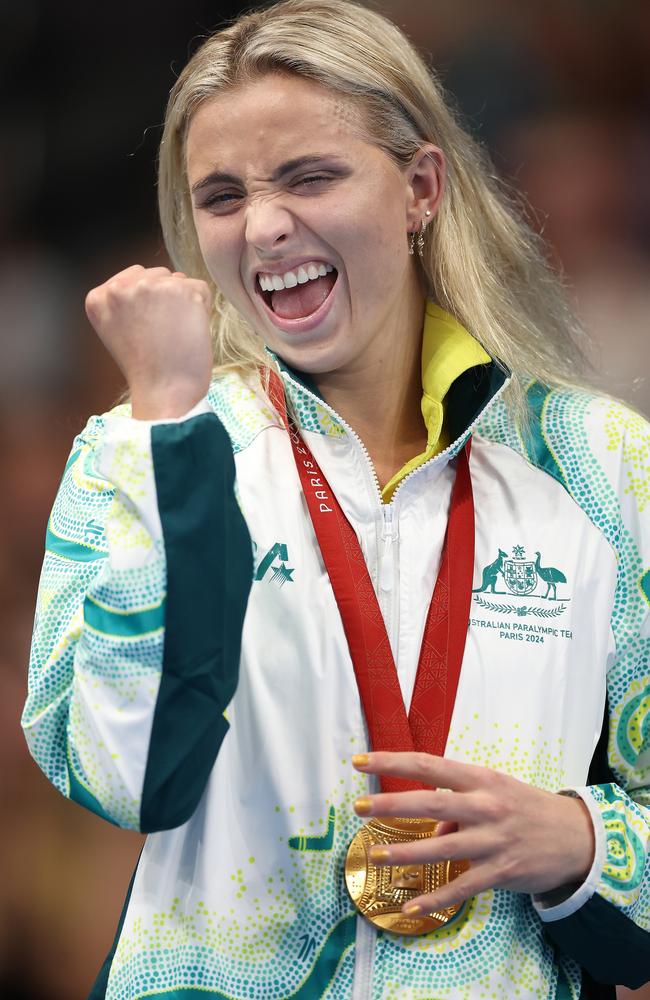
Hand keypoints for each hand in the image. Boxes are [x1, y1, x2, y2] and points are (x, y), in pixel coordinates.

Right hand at [85, 264, 213, 418]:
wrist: (165, 391)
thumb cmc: (147, 368)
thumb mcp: (117, 329)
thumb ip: (124, 300)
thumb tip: (150, 277)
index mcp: (98, 297)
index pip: (133, 277)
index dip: (147, 304)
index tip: (145, 330)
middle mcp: (120, 287)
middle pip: (156, 274)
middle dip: (164, 299)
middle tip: (161, 334)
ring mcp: (151, 286)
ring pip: (178, 280)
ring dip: (183, 302)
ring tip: (174, 334)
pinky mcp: (182, 291)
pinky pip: (200, 289)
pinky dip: (202, 308)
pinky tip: (189, 332)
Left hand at [352, 752, 594, 914]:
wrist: (576, 836)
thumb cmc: (525, 807)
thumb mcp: (494, 791)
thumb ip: (458, 804)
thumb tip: (432, 828)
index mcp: (479, 778)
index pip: (428, 764)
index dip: (392, 761)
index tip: (362, 760)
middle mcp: (485, 805)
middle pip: (431, 801)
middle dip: (391, 804)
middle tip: (359, 807)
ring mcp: (493, 839)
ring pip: (442, 846)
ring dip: (406, 853)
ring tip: (377, 856)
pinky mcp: (501, 871)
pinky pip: (462, 887)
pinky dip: (436, 899)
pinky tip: (412, 906)